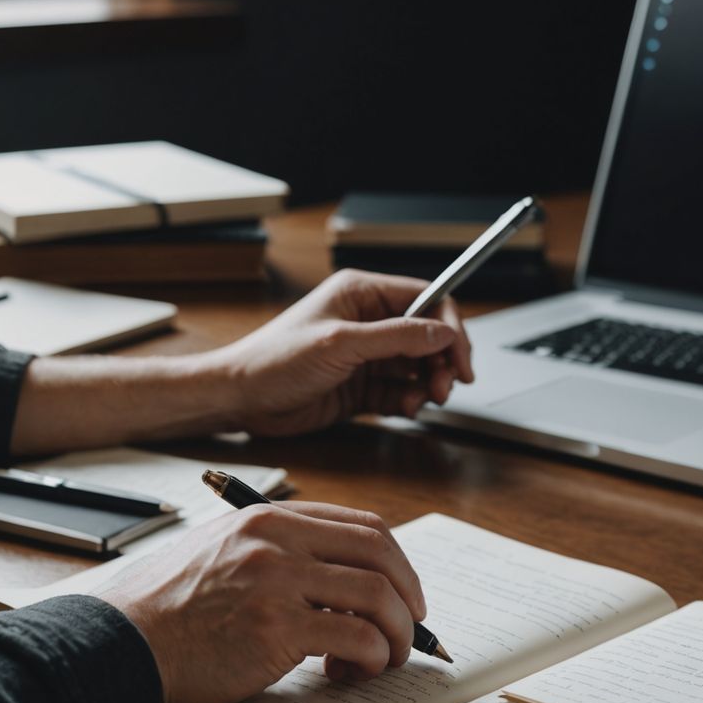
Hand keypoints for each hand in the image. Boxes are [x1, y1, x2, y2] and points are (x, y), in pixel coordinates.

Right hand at [94, 501, 427, 702]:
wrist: (119, 642)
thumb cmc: (173, 606)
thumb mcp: (227, 551)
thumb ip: (283, 551)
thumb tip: (349, 579)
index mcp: (271, 518)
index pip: (363, 526)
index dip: (397, 562)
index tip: (405, 592)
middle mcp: (278, 540)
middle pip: (380, 553)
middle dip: (409, 594)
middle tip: (411, 625)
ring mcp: (276, 581)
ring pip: (377, 596)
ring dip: (396, 633)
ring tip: (384, 658)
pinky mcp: (274, 628)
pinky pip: (355, 637)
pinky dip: (370, 657)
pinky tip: (353, 672)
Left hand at [210, 269, 474, 436]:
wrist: (241, 400)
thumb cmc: (275, 360)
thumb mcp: (341, 344)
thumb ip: (396, 337)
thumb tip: (442, 333)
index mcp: (362, 294)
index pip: (427, 299)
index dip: (449, 326)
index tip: (461, 356)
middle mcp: (369, 321)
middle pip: (428, 336)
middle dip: (442, 361)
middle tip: (446, 387)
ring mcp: (367, 355)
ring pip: (419, 366)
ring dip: (428, 384)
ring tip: (423, 400)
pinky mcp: (363, 385)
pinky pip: (401, 390)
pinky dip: (410, 400)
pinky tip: (404, 408)